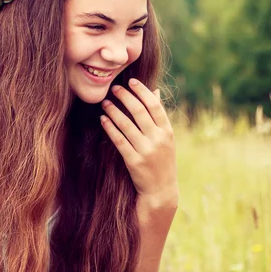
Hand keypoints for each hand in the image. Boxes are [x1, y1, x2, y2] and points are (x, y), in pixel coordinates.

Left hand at [100, 79, 177, 204]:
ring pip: (126, 124)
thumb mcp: (166, 138)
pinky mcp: (134, 161)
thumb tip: (155, 91)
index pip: (154, 105)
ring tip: (105, 102)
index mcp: (167, 131)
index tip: (131, 81)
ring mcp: (146, 150)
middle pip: (139, 111)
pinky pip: (119, 140)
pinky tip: (103, 119)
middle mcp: (158, 139)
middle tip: (114, 88)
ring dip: (114, 110)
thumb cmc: (162, 160)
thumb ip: (159, 116)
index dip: (142, 91)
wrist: (161, 190)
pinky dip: (110, 127)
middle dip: (125, 97)